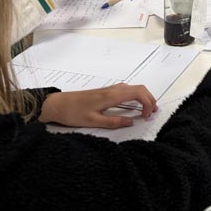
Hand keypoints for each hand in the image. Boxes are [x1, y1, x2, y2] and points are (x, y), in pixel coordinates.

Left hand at [39, 83, 156, 127]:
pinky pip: (126, 90)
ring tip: (146, 110)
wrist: (57, 104)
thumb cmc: (73, 113)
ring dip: (143, 97)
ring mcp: (110, 89)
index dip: (148, 103)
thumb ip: (114, 122)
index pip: (138, 93)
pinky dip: (135, 97)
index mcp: (112, 95)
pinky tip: (133, 106)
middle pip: (139, 88)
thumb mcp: (93, 121)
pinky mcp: (106, 92)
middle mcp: (113, 89)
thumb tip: (131, 121)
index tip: (146, 116)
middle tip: (152, 112)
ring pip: (134, 88)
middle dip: (150, 99)